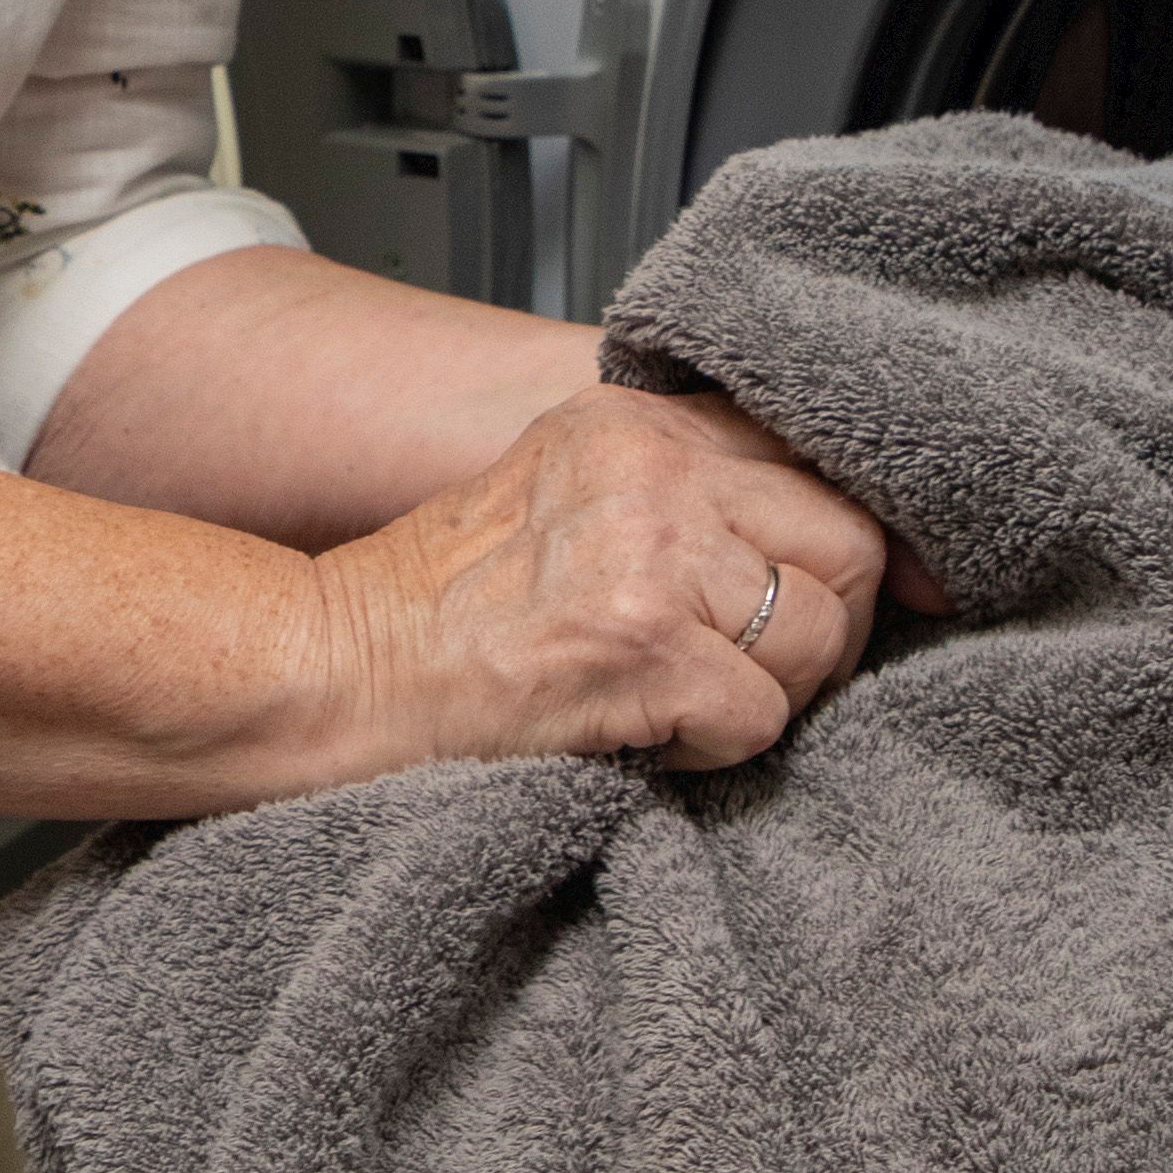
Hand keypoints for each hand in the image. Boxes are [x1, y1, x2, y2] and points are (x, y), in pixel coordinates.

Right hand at [294, 383, 896, 784]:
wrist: (326, 672)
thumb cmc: (431, 612)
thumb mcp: (557, 497)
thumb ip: (673, 496)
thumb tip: (816, 548)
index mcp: (633, 422)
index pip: (811, 459)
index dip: (841, 543)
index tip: (838, 598)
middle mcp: (652, 469)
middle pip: (847, 539)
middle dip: (827, 623)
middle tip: (763, 672)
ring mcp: (651, 556)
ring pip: (818, 633)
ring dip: (772, 693)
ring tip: (685, 704)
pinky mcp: (643, 650)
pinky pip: (762, 716)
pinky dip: (718, 749)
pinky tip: (646, 737)